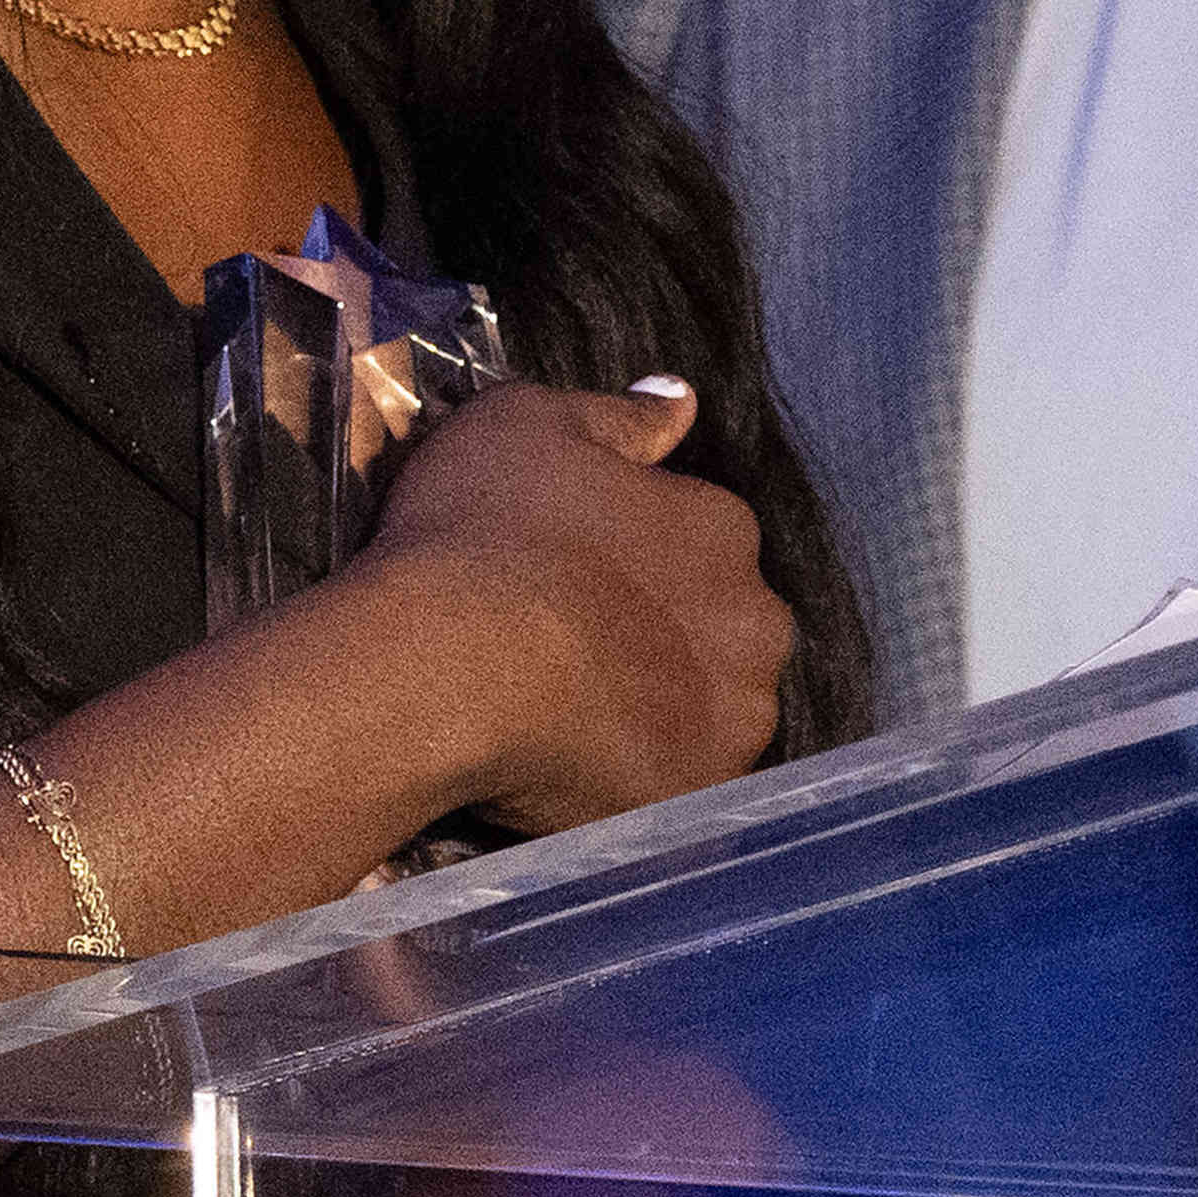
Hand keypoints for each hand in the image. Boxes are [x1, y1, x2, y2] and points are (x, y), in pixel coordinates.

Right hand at [366, 378, 793, 837]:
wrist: (443, 662)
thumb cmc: (480, 531)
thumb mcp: (529, 424)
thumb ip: (620, 417)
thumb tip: (680, 400)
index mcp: (722, 528)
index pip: (705, 541)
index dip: (639, 560)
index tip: (579, 577)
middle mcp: (754, 622)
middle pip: (725, 630)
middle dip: (673, 639)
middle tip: (581, 651)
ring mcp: (733, 718)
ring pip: (714, 713)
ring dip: (667, 712)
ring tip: (580, 718)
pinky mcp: (697, 796)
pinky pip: (678, 787)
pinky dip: (642, 779)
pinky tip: (581, 769)